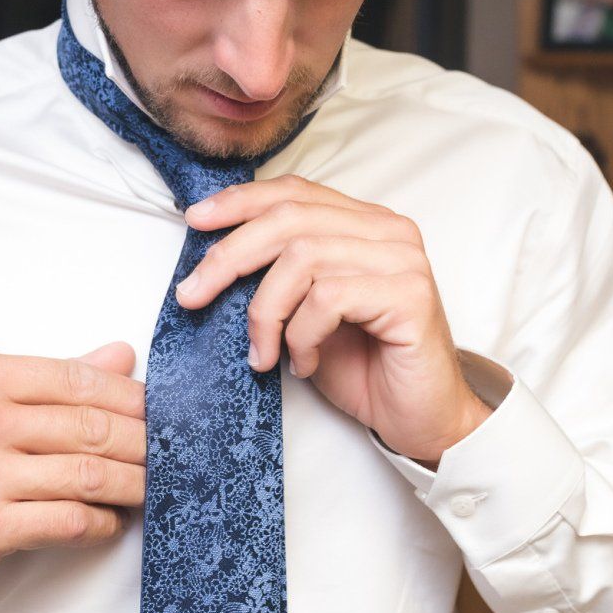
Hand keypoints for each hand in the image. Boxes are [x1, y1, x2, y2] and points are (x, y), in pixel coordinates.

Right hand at [0, 342, 145, 591]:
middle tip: (172, 452)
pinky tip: (111, 521)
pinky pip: (66, 522)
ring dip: (131, 484)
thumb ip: (48, 379)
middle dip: (142, 441)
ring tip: (152, 487)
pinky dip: (100, 523)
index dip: (129, 397)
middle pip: (88, 426)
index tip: (161, 411)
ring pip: (86, 475)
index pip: (74, 378)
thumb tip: (121, 355)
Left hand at [173, 175, 491, 466]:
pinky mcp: (410, 295)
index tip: (195, 221)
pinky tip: (302, 363)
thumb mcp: (305, 312)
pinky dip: (300, 335)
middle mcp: (388, 231)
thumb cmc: (364, 367)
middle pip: (290, 218)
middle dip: (229, 255)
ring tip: (261, 352)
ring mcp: (402, 260)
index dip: (241, 202)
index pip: (295, 192)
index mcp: (365, 223)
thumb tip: (212, 258)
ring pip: (302, 257)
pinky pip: (328, 298)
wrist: (421, 420)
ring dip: (265, 311)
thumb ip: (277, 275)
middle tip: (192, 294)